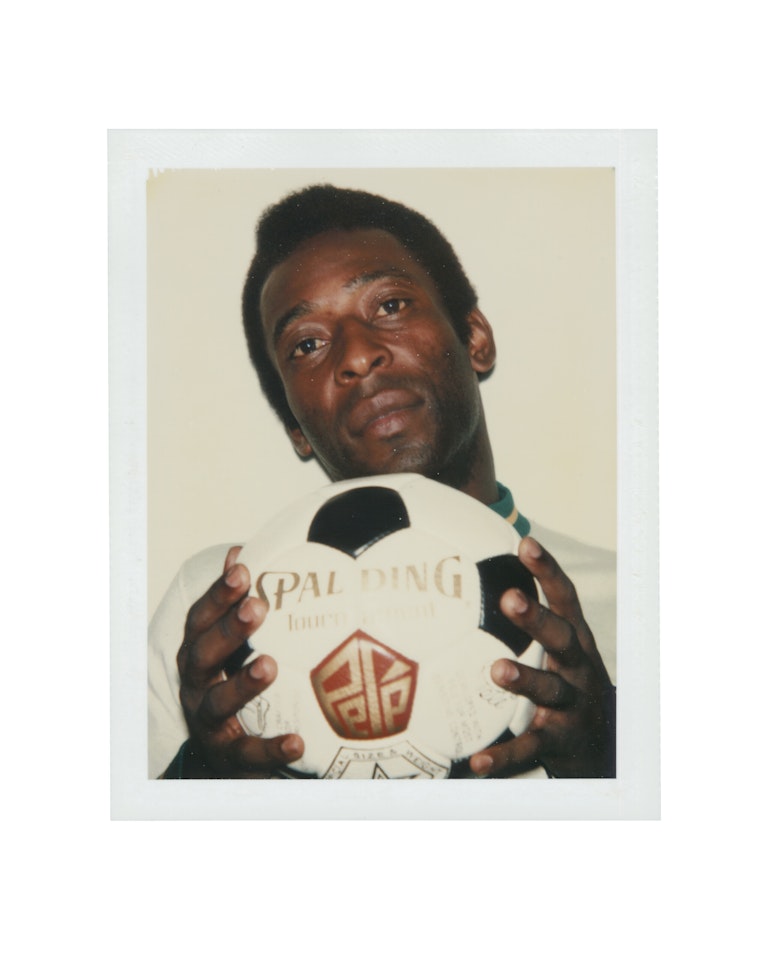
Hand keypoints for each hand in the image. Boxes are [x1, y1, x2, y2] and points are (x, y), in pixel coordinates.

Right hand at [172, 546, 303, 777]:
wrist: (227, 759)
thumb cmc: (233, 685)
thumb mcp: (232, 645)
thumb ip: (235, 602)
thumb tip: (240, 549)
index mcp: (199, 655)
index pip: (202, 619)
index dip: (219, 594)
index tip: (244, 570)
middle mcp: (197, 686)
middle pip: (203, 655)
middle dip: (228, 630)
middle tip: (257, 607)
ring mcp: (211, 724)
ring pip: (218, 704)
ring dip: (242, 684)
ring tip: (269, 665)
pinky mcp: (231, 760)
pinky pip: (249, 755)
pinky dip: (272, 749)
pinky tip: (297, 742)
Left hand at [470, 537, 615, 778]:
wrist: (607, 749)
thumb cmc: (569, 686)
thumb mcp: (559, 651)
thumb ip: (528, 622)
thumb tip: (472, 581)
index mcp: (575, 642)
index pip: (564, 599)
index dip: (547, 570)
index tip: (525, 543)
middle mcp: (578, 669)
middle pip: (561, 638)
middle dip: (536, 618)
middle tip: (508, 597)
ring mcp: (571, 706)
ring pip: (549, 689)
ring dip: (525, 678)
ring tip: (497, 670)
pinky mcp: (560, 743)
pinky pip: (530, 750)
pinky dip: (504, 758)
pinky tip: (476, 763)